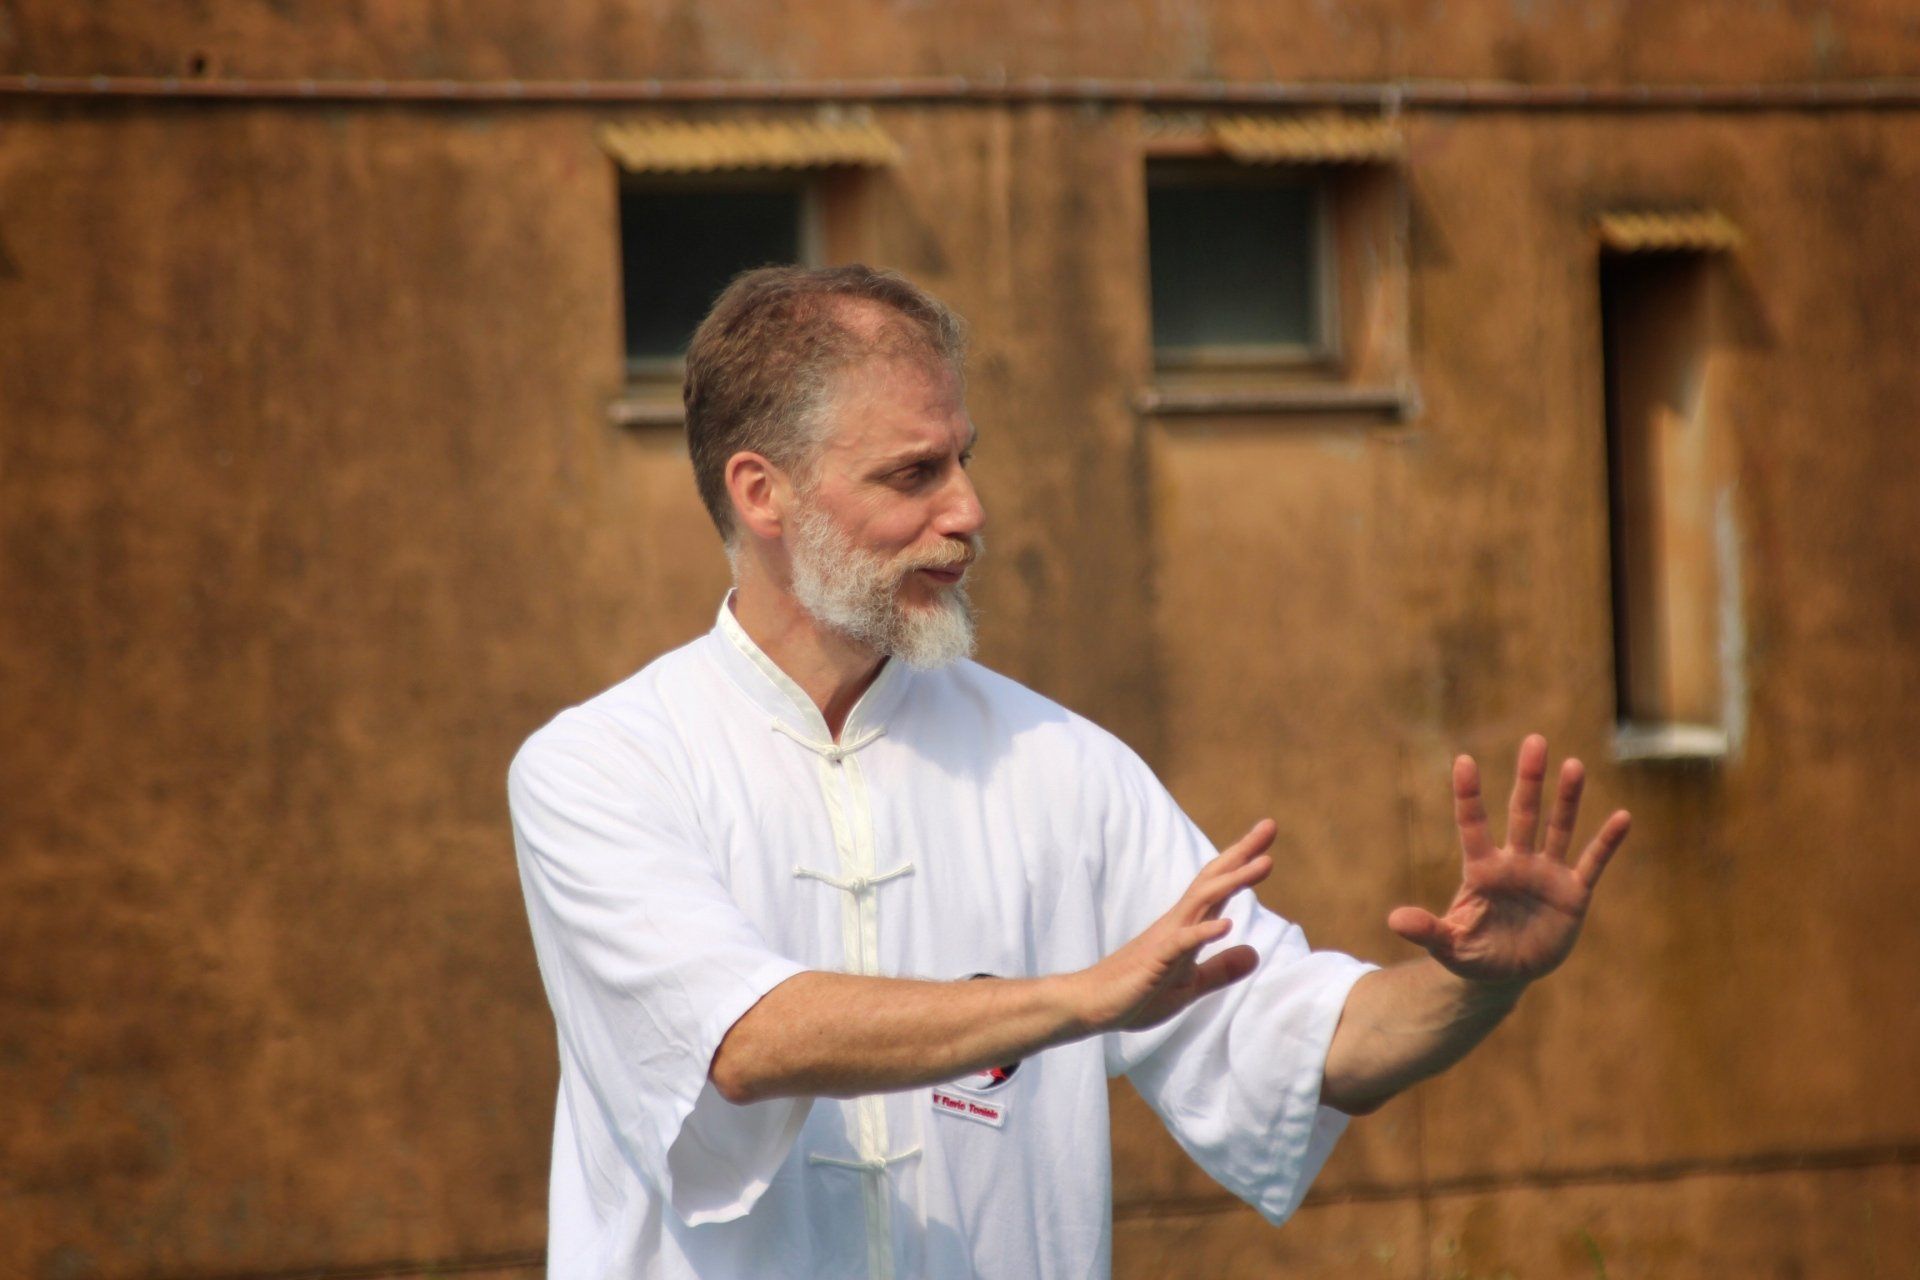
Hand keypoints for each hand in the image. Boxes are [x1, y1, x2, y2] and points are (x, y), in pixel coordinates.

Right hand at [1071, 820, 1273, 1033]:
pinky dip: (1203, 932)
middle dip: (1241, 854)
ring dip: (1233, 880)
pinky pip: (1181, 943)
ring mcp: (1165, 940)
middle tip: (1269, 826)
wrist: (1092, 1005)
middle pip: (1212, 881)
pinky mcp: (1155, 962)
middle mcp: (1177, 924)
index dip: (1242, 865)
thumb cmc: (1136, 993)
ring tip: (1265, 863)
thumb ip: (1220, 970)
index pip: (1218, 888)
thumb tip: (1255, 954)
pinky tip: (1226, 924)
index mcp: (1186, 927)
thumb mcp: (1189, 986)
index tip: (1267, 844)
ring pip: (1202, 902)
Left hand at [1388, 735, 1630, 989]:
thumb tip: (1394, 920)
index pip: (1472, 824)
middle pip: (1523, 813)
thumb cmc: (1471, 953)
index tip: (1463, 760)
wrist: (1504, 974)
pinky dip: (1607, 842)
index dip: (1469, 795)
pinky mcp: (1572, 893)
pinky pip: (1592, 862)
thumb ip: (1427, 930)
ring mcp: (1545, 874)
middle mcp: (1515, 863)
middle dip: (1529, 779)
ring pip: (1558, 828)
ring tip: (1574, 765)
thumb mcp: (1448, 945)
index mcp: (1481, 870)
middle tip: (1534, 741)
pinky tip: (1623, 817)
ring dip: (1567, 799)